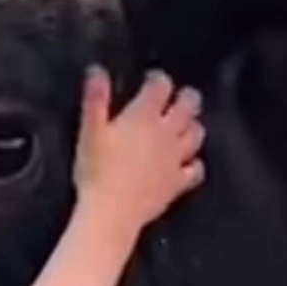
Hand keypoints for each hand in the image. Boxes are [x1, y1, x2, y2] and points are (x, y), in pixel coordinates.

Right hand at [73, 66, 204, 238]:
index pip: (160, 85)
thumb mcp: (89, 132)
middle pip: (189, 104)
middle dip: (186, 97)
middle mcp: (166, 132)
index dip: (157, 79)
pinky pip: (196, 169)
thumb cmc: (97, 173)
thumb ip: (95, 100)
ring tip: (183, 127)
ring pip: (196, 133)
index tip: (151, 80)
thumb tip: (96, 72)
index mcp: (144, 115)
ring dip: (191, 127)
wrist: (111, 213)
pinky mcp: (177, 182)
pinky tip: (187, 165)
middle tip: (177, 99)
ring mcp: (175, 158)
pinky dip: (194, 164)